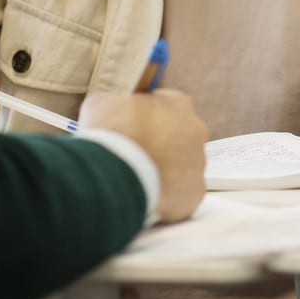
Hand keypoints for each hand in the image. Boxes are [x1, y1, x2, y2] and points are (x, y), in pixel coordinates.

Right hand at [80, 89, 207, 223]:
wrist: (115, 172)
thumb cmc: (111, 133)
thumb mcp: (102, 103)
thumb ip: (115, 103)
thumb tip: (112, 110)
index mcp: (178, 104)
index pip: (166, 105)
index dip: (146, 117)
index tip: (132, 127)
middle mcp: (196, 131)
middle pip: (178, 137)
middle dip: (159, 145)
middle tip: (136, 155)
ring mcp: (198, 162)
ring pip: (182, 167)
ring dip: (164, 171)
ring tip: (137, 178)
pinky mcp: (194, 191)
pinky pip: (181, 193)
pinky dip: (166, 195)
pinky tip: (146, 194)